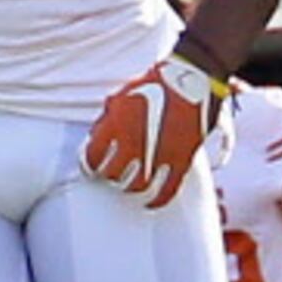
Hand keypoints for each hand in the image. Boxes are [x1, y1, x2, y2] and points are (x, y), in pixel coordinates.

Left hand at [81, 53, 228, 206]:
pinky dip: (158, 200)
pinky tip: (151, 204)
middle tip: (110, 176)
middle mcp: (134, 142)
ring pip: (138, 185)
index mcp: (115, 124)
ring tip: (128, 186)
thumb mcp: (122, 94)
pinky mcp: (181, 159)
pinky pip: (168, 189)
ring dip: (131, 188)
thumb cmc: (154, 83)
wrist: (192, 77)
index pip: (93, 156)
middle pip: (113, 174)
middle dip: (109, 177)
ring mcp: (158, 153)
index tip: (90, 167)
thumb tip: (98, 135)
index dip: (89, 164)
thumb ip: (108, 118)